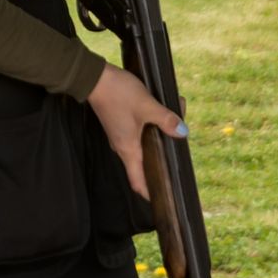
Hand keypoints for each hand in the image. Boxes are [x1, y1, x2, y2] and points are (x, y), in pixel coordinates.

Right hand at [89, 61, 183, 200]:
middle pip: (141, 166)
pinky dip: (150, 131)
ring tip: (173, 130)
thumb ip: (166, 120)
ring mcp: (119, 135)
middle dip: (159, 164)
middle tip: (176, 160)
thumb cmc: (118, 94)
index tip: (161, 200)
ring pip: (141, 148)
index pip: (137, 181)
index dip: (148, 193)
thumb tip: (183, 132)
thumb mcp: (147, 106)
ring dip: (157, 143)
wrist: (95, 78)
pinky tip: (161, 118)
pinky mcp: (119, 124)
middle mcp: (122, 146)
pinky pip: (137, 135)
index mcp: (128, 149)